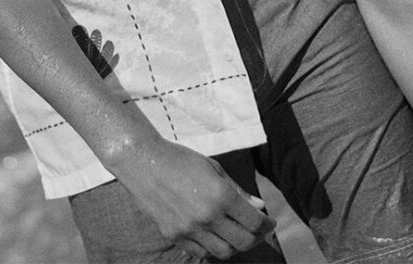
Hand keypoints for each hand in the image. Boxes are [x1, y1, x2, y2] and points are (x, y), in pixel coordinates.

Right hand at [105, 136, 274, 259]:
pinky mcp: (174, 236)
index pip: (254, 221)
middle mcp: (207, 216)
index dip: (267, 223)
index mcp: (221, 195)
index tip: (269, 221)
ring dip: (235, 245)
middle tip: (258, 231)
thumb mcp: (214, 168)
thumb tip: (259, 207)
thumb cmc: (181, 160)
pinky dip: (212, 248)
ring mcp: (189, 229)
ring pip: (223, 252)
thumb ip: (238, 191)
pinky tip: (215, 236)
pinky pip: (200, 253)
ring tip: (236, 234)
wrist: (142, 162)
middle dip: (256, 237)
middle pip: (243, 241)